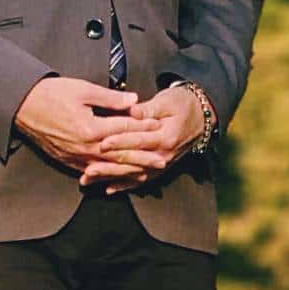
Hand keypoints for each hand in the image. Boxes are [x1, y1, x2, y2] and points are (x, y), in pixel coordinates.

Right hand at [14, 77, 158, 170]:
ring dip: (128, 171)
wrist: (22, 106)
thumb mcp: (83, 90)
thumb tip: (134, 102)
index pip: (124, 129)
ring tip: (145, 173)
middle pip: (120, 154)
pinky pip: (91, 171)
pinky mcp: (67, 161)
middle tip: (162, 161)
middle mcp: (85, 147)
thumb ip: (110, 98)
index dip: (143, 127)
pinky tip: (116, 177)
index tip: (159, 127)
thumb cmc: (52, 94)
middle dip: (143, 158)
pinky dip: (107, 176)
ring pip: (108, 167)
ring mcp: (75, 157)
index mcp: (91, 128)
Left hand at [82, 84, 213, 193]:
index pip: (138, 141)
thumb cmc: (182, 104)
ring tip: (89, 180)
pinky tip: (108, 189)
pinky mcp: (160, 168)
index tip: (102, 143)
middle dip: (108, 166)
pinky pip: (140, 180)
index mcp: (165, 137)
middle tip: (87, 169)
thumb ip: (148, 108)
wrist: (201, 116)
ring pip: (132, 174)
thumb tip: (132, 110)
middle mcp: (164, 155)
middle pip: (132, 162)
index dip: (120, 142)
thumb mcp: (167, 101)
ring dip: (110, 178)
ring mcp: (162, 164)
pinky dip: (124, 185)